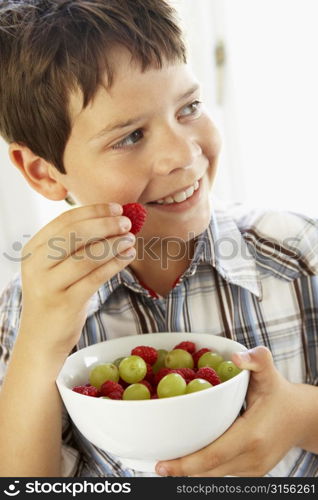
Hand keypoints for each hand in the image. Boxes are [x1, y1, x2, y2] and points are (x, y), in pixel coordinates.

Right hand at [18, 203, 134, 355]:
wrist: (41, 338)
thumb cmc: (55, 296)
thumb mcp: (54, 267)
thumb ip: (74, 246)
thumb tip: (111, 220)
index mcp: (33, 250)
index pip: (64, 221)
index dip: (93, 211)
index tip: (116, 208)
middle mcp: (36, 265)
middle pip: (74, 234)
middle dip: (105, 225)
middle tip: (126, 222)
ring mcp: (49, 285)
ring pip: (86, 257)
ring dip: (113, 245)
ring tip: (131, 239)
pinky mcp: (65, 303)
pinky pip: (96, 278)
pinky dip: (115, 264)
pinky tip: (127, 256)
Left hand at [156, 346, 306, 476]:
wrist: (302, 418)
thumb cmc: (280, 393)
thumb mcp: (269, 373)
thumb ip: (256, 359)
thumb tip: (236, 356)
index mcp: (252, 435)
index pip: (213, 455)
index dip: (185, 463)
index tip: (161, 464)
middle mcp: (252, 458)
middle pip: (208, 472)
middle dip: (180, 471)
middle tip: (156, 464)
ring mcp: (253, 469)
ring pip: (214, 478)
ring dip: (190, 474)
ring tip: (168, 465)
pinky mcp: (252, 473)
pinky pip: (223, 475)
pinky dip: (204, 471)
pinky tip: (189, 463)